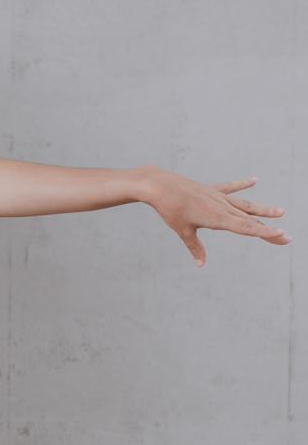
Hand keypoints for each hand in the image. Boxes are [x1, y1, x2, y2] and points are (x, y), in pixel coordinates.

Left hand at [142, 169, 288, 265]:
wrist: (158, 185)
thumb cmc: (170, 209)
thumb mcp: (182, 230)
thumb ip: (195, 246)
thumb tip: (201, 263)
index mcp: (217, 217)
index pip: (246, 228)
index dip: (265, 233)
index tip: (282, 235)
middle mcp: (222, 206)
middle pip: (250, 220)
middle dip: (269, 229)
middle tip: (286, 237)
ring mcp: (217, 196)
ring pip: (245, 204)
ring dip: (262, 209)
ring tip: (280, 211)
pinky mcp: (210, 189)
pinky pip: (229, 187)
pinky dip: (241, 184)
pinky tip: (253, 180)